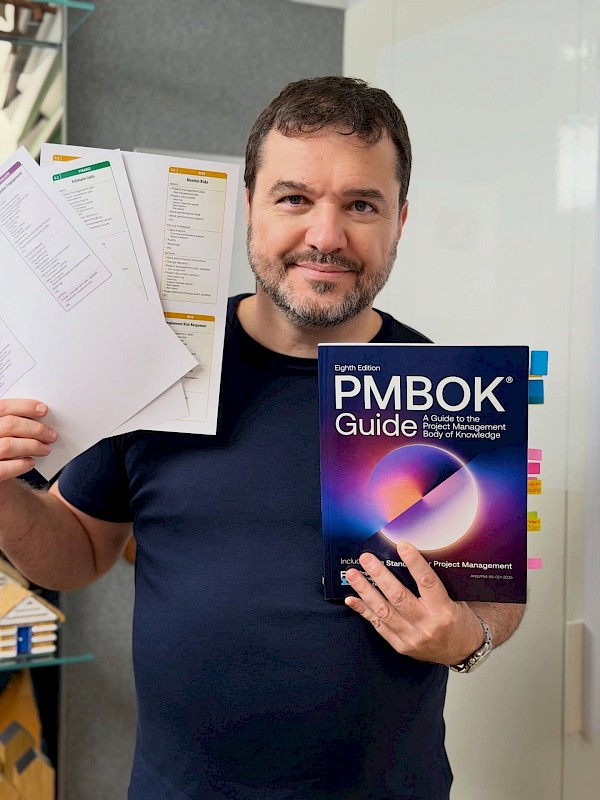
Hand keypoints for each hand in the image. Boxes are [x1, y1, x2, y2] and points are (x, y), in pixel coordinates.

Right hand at [0, 399, 57, 481]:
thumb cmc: (2, 448)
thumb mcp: (5, 432)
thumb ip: (14, 423)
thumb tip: (41, 416)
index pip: (3, 407)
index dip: (24, 406)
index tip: (43, 410)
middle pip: (9, 425)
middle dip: (35, 429)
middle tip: (51, 435)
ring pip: (8, 446)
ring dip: (32, 446)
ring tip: (45, 449)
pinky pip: (4, 468)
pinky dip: (21, 464)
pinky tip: (31, 463)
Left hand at [344, 541, 484, 664]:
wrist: (462, 652)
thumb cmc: (458, 620)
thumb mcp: (455, 599)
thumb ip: (434, 584)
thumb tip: (411, 558)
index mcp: (444, 610)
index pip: (427, 582)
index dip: (414, 563)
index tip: (402, 545)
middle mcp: (427, 625)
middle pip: (398, 597)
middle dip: (379, 575)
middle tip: (366, 558)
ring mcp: (412, 637)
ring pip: (384, 611)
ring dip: (365, 591)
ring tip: (353, 574)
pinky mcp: (401, 646)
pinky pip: (378, 626)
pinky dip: (364, 611)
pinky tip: (352, 599)